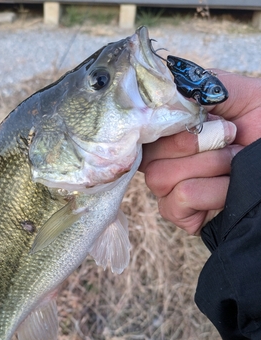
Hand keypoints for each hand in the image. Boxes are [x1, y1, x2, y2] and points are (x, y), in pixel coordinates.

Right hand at [139, 72, 260, 234]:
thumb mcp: (238, 94)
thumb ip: (203, 86)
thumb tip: (169, 86)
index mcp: (171, 134)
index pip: (140, 131)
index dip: (155, 123)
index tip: (188, 117)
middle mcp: (165, 163)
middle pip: (147, 155)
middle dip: (194, 143)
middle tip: (230, 137)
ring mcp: (169, 191)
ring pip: (159, 177)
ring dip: (207, 165)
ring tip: (233, 162)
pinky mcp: (180, 215)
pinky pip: (179, 198)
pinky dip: (211, 191)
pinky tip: (228, 189)